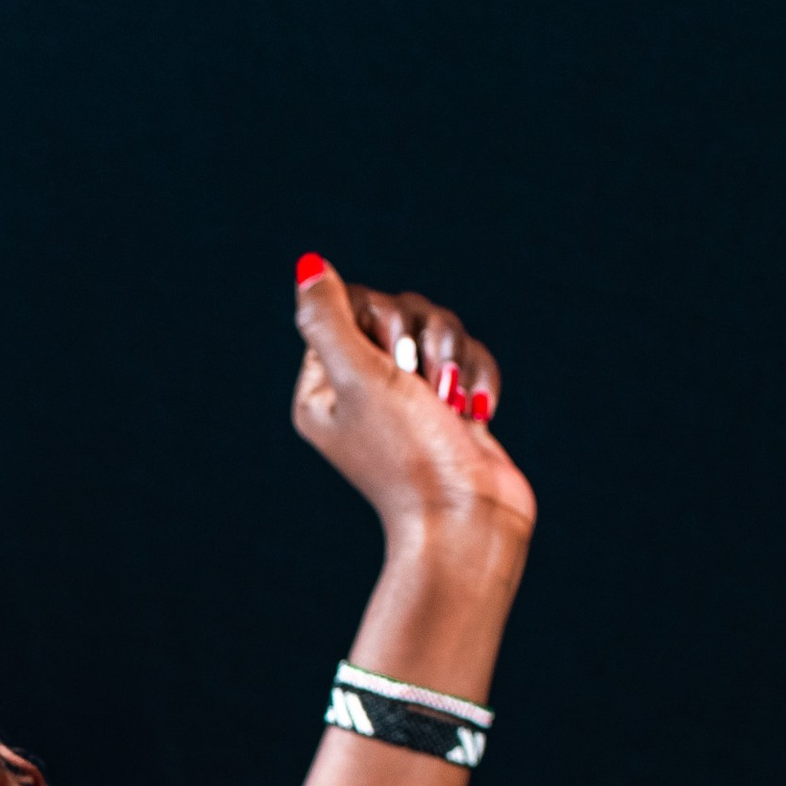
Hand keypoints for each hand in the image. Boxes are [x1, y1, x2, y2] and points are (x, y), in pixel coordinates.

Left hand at [293, 258, 535, 558]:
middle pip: (399, 310)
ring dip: (454, 360)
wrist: (470, 518)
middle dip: (424, 341)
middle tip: (423, 388)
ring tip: (453, 405)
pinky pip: (469, 356)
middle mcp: (360, 392)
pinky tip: (476, 414)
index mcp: (322, 389)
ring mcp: (409, 399)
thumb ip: (328, 318)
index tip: (390, 359)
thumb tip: (308, 267)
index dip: (380, 320)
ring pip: (439, 329)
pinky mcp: (450, 406)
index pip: (348, 306)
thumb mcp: (358, 376)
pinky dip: (478, 379)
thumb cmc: (409, 455)